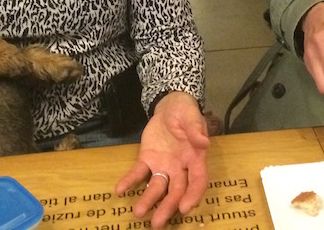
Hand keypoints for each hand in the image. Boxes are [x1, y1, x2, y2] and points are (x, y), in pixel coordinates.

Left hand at [115, 92, 208, 228]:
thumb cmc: (186, 112)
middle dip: (167, 207)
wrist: (170, 106)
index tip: (184, 208)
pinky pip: (138, 173)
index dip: (193, 196)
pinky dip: (129, 181)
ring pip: (157, 187)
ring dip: (148, 200)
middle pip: (176, 191)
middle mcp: (180, 168)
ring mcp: (163, 165)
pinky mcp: (147, 159)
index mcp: (195, 158)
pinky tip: (120, 190)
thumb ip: (196, 129)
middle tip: (157, 223)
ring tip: (138, 213)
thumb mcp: (192, 116)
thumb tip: (203, 142)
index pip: (197, 181)